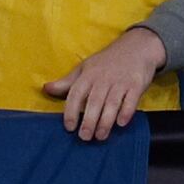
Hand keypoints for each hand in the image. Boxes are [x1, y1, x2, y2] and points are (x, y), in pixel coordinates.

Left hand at [46, 25, 166, 142]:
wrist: (137, 47)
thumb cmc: (107, 62)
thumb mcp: (85, 68)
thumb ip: (67, 82)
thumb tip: (46, 89)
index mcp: (88, 75)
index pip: (76, 93)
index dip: (70, 111)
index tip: (69, 127)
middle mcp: (103, 78)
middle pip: (94, 101)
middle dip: (88, 121)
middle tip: (84, 137)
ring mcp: (120, 82)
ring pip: (111, 103)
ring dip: (105, 122)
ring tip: (100, 136)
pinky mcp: (136, 84)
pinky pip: (131, 100)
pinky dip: (126, 112)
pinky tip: (121, 123)